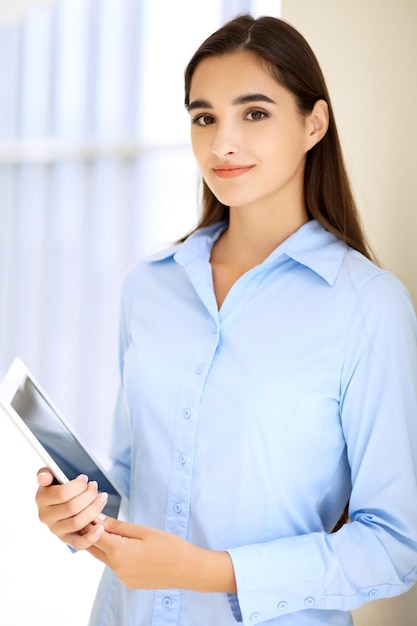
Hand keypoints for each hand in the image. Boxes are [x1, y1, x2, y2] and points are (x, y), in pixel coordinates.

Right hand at [35, 469, 107, 548]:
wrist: (60, 502)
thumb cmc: (57, 487)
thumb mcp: (50, 476)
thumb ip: (45, 473)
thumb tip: (44, 477)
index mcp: (41, 499)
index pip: (63, 493)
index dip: (78, 485)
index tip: (85, 479)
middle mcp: (46, 517)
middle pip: (72, 507)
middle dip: (89, 495)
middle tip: (94, 487)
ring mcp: (56, 530)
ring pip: (78, 522)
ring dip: (94, 509)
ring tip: (101, 497)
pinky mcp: (66, 539)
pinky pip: (79, 543)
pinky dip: (91, 537)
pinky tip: (100, 527)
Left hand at [88, 517, 235, 592]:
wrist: (188, 570)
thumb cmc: (170, 546)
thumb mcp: (144, 531)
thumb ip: (119, 527)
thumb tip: (98, 519)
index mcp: (119, 552)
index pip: (93, 535)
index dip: (88, 522)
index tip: (89, 511)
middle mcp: (117, 568)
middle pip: (94, 549)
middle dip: (91, 533)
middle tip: (94, 517)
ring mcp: (123, 577)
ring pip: (105, 558)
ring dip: (104, 544)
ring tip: (112, 528)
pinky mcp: (130, 582)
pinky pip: (116, 566)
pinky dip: (116, 554)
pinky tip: (128, 545)